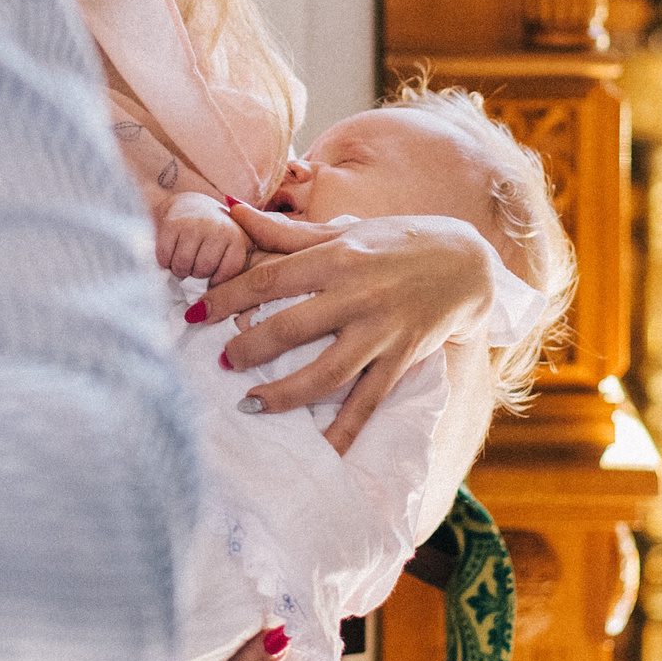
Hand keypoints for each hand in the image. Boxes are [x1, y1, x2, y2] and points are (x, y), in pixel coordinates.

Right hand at [156, 192, 250, 282]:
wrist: (192, 205)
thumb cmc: (216, 235)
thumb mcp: (235, 249)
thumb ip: (235, 272)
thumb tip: (220, 302)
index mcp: (237, 239)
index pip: (226, 275)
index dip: (216, 281)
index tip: (212, 275)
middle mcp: (218, 229)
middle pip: (201, 272)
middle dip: (195, 274)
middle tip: (195, 264)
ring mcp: (194, 225)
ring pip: (181, 266)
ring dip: (179, 269)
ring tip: (184, 260)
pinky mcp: (171, 224)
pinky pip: (164, 257)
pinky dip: (165, 261)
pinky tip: (172, 252)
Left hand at [194, 204, 494, 454]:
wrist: (466, 264)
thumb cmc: (395, 242)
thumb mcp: (342, 231)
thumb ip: (284, 232)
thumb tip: (229, 207)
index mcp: (336, 256)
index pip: (268, 280)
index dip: (226, 299)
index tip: (196, 316)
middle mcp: (357, 294)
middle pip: (290, 329)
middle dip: (248, 350)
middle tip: (221, 362)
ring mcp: (381, 332)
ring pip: (325, 374)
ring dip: (283, 395)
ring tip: (250, 405)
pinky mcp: (402, 361)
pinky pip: (367, 404)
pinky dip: (343, 432)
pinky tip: (319, 453)